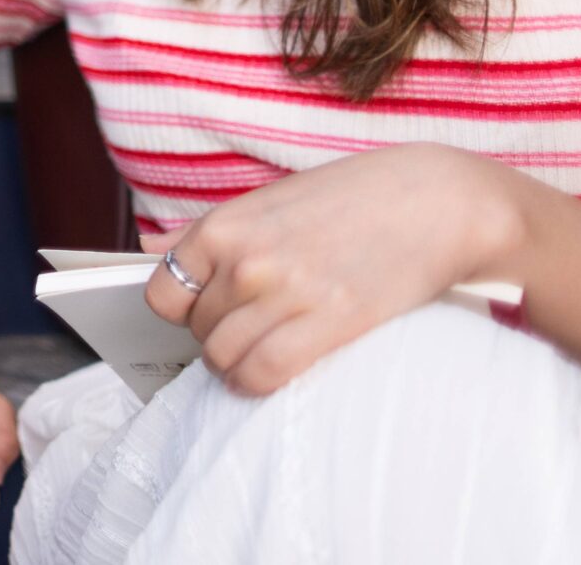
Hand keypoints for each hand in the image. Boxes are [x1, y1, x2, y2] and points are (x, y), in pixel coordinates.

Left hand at [144, 142, 519, 396]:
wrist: (434, 200)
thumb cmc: (350, 196)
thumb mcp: (268, 200)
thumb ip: (205, 233)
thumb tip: (146, 250)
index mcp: (224, 226)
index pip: (163, 292)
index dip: (181, 308)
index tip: (205, 310)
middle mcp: (246, 261)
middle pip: (197, 330)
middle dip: (215, 335)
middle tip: (247, 328)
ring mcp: (285, 293)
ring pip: (225, 357)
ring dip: (236, 364)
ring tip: (259, 352)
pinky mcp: (329, 322)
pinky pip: (265, 372)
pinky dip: (257, 383)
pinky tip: (269, 374)